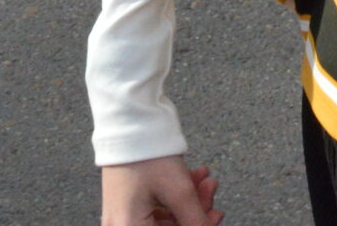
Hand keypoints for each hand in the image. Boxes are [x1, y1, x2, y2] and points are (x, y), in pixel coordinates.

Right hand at [100, 158, 221, 225]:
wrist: (128, 121)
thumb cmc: (145, 154)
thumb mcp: (179, 191)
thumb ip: (197, 222)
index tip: (213, 217)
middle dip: (195, 211)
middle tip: (210, 193)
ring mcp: (123, 215)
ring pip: (166, 219)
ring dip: (189, 200)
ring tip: (204, 181)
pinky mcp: (127, 202)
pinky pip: (157, 207)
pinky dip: (176, 195)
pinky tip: (192, 178)